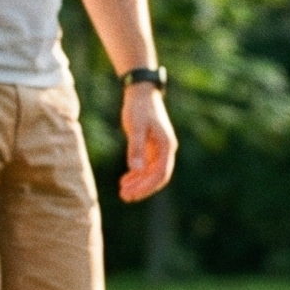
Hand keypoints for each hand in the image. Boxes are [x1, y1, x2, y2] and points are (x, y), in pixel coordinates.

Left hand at [119, 83, 176, 201]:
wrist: (141, 92)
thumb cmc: (139, 108)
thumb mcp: (136, 128)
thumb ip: (136, 149)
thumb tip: (137, 171)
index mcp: (167, 146)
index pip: (161, 174)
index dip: (147, 186)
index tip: (132, 194)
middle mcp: (166, 150)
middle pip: (157, 177)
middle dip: (142, 188)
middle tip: (125, 197)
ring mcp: (159, 149)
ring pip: (151, 173)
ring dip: (138, 183)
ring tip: (123, 192)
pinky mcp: (151, 146)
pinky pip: (146, 166)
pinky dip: (136, 174)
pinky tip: (124, 180)